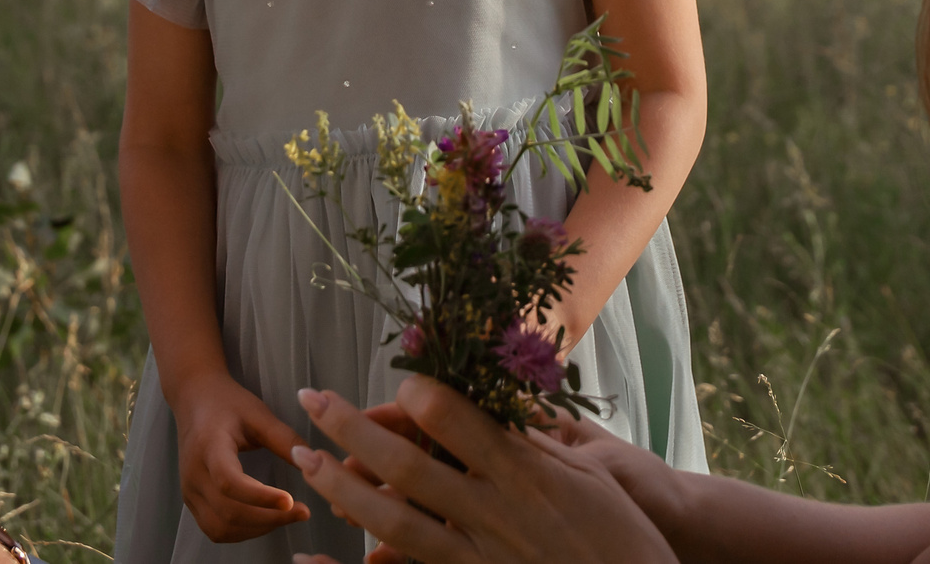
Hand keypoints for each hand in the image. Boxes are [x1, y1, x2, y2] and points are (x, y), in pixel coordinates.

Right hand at [169, 373, 312, 540]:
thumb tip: (313, 464)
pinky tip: (265, 519)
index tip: (291, 501)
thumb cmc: (227, 402)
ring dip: (257, 529)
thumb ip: (284, 438)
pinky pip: (215, 528)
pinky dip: (242, 531)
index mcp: (209, 446)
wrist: (194, 398)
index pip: (229, 481)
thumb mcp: (258, 413)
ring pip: (221, 528)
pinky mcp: (191, 500)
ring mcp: (189, 490)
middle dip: (269, 518)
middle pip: (228, 512)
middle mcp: (194, 473)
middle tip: (302, 512)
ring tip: (286, 516)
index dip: (260, 497)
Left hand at [288, 379, 679, 563]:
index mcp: (526, 474)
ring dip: (341, 488)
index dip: (416, 395)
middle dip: (350, 429)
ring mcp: (478, 560)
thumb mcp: (589, 475)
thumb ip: (532, 442)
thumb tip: (487, 405)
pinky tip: (311, 562)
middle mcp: (495, 516)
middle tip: (310, 400)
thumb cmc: (624, 536)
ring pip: (393, 523)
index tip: (396, 383)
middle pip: (407, 467)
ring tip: (304, 460)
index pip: (455, 419)